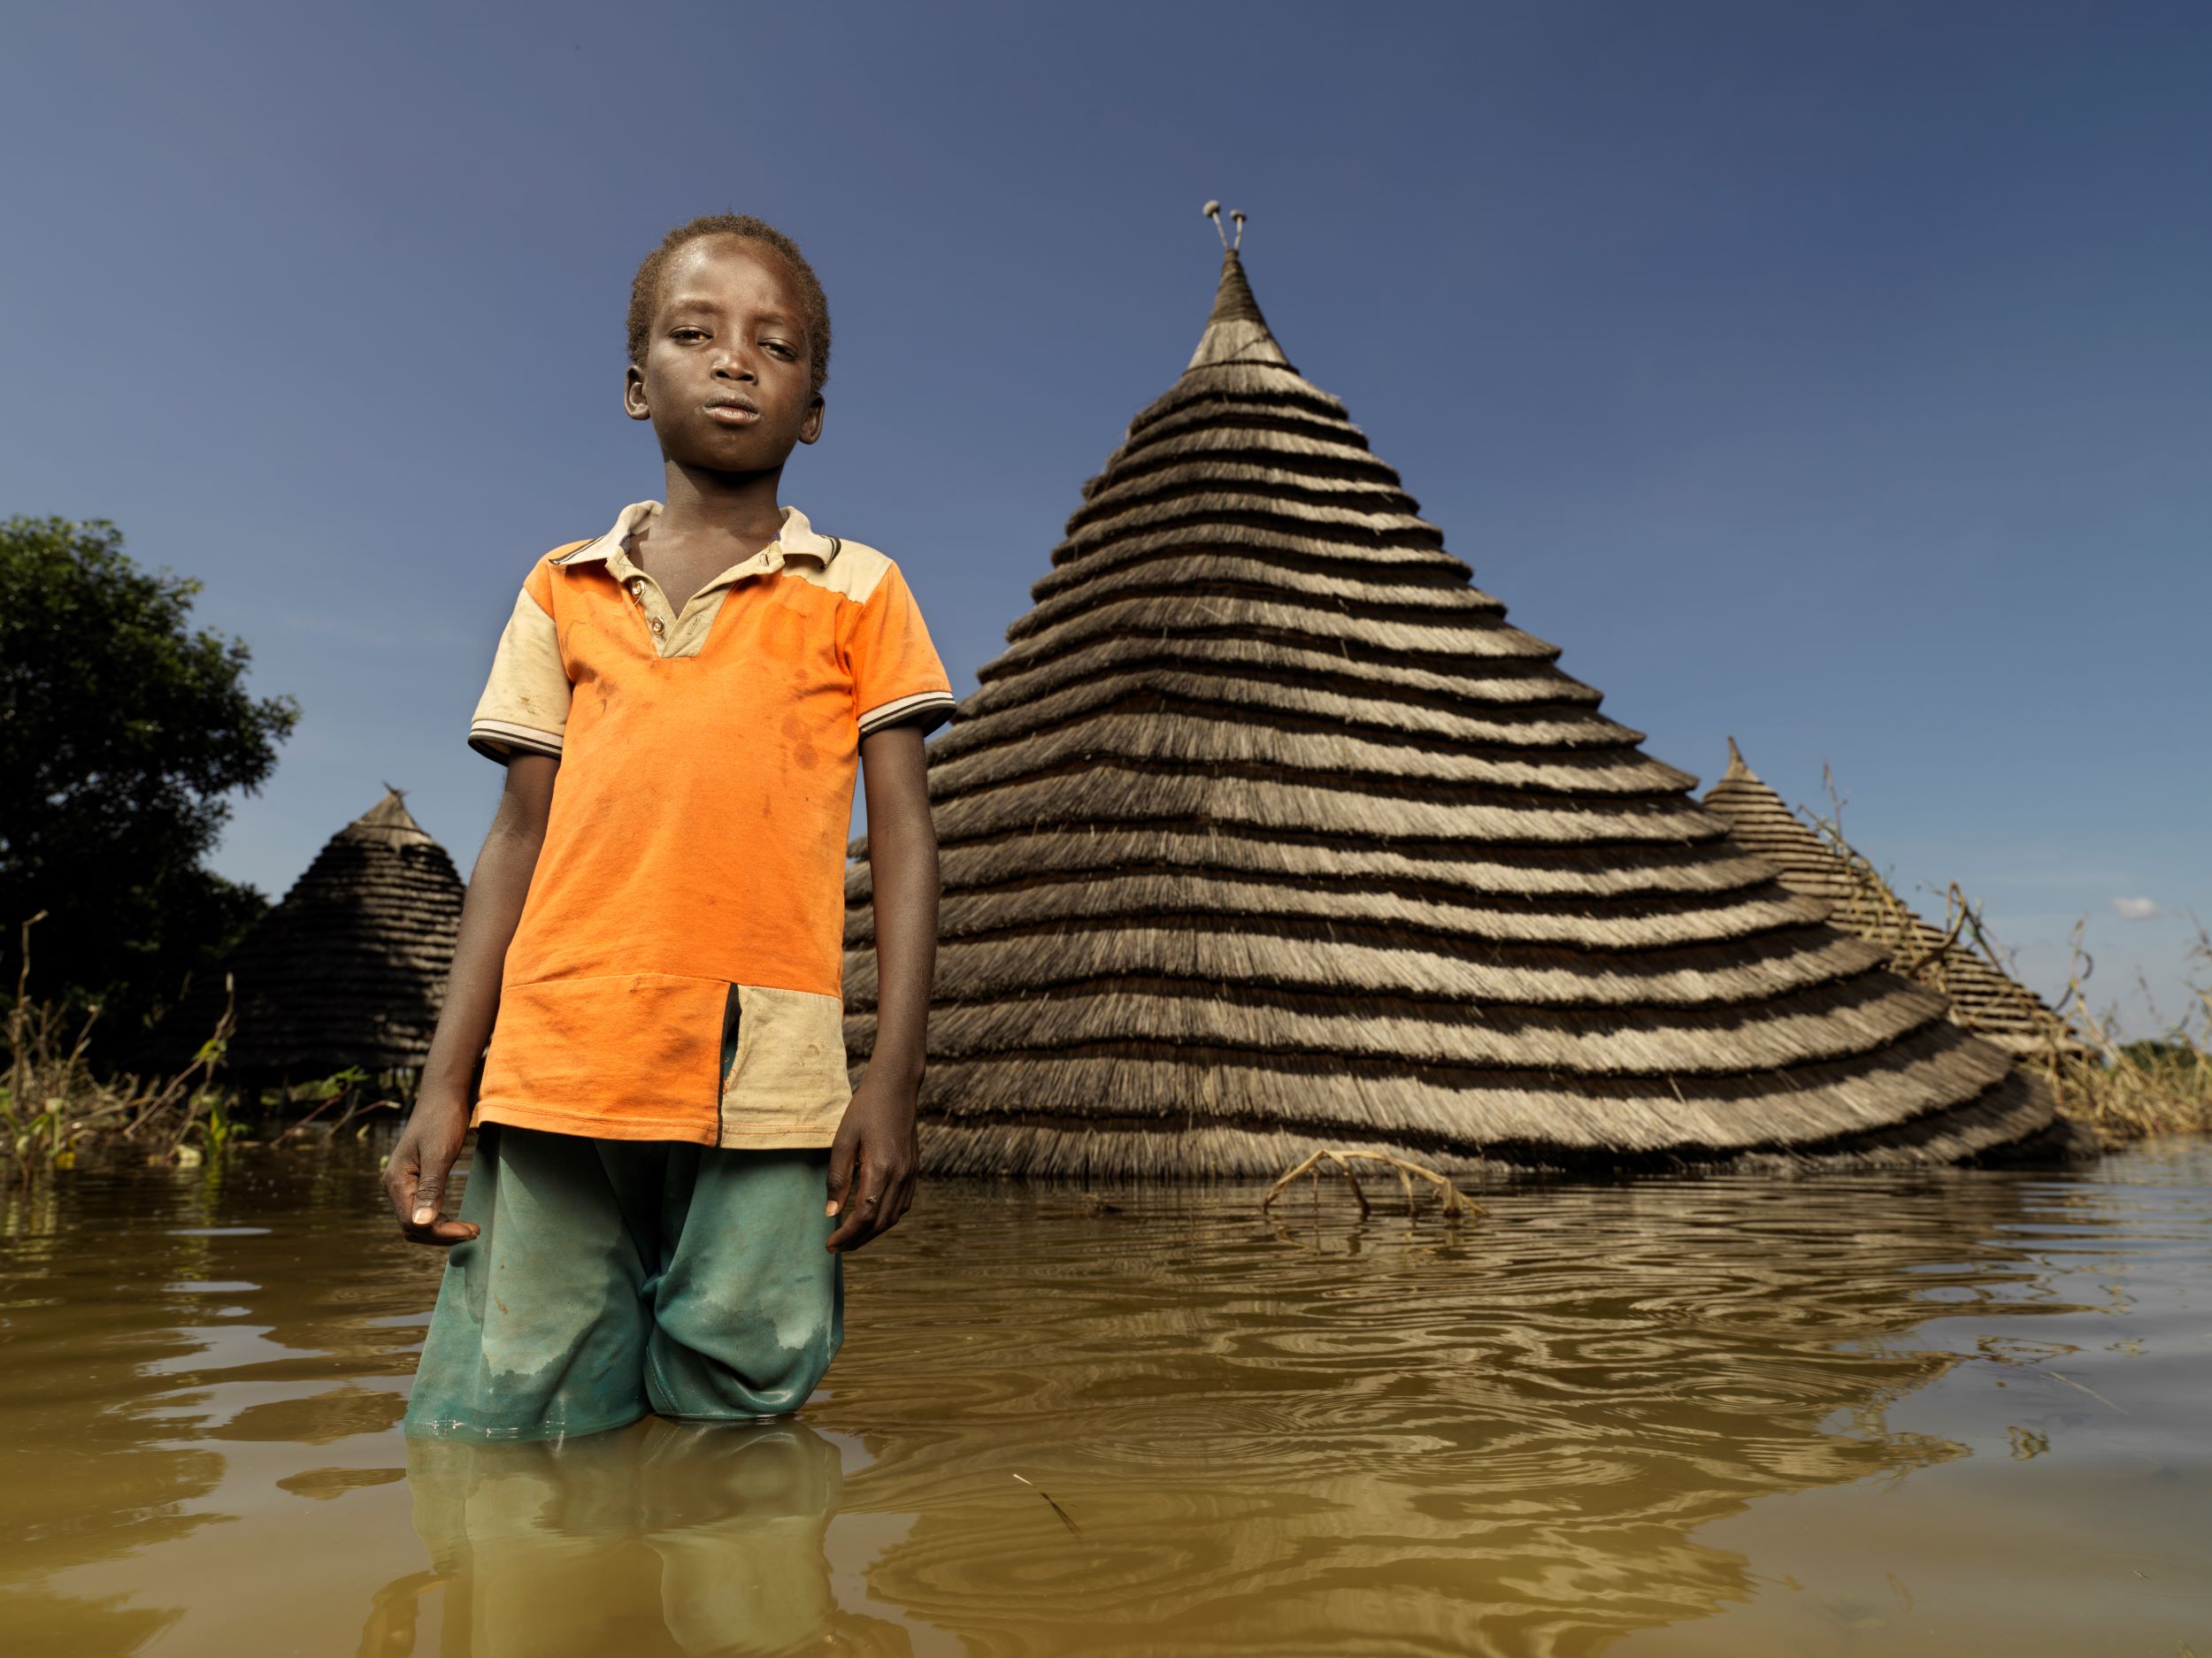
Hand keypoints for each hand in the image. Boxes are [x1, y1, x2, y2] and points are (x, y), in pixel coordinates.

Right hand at [384, 1093, 479, 1246]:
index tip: (472, 1230)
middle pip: (413, 1228)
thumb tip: (422, 1224)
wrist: (444, 1095)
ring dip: (440, 1230)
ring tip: (469, 1229)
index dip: (442, 1232)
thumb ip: (431, 1189)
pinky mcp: (415, 1180)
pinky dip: (438, 1219)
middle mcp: (395, 1186)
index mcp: (397, 1181)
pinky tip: (456, 1219)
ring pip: (416, 1222)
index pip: (414, 1223)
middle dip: (442, 1234)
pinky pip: (422, 1210)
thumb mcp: (440, 1154)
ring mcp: (404, 1184)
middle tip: (474, 1231)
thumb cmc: (443, 1120)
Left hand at [824, 1073, 917, 1251]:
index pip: (863, 1216)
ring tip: (851, 1237)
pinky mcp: (914, 1170)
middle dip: (857, 1240)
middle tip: (836, 1247)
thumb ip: (837, 1178)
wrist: (897, 1088)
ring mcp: (910, 1174)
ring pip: (893, 1217)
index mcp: (880, 1168)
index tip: (829, 1244)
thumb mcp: (843, 1140)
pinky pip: (902, 1205)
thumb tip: (830, 1212)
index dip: (846, 1234)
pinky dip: (886, 1218)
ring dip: (872, 1233)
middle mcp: (900, 1176)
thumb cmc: (865, 1110)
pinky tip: (872, 1218)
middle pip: (879, 1222)